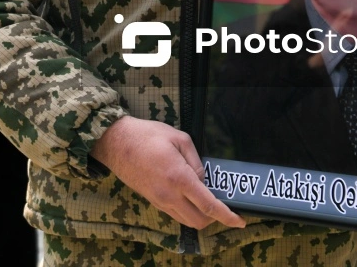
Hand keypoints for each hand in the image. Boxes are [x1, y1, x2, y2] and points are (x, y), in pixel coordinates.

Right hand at [90, 116, 245, 230]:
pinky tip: (190, 197)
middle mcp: (169, 195)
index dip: (227, 216)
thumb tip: (204, 180)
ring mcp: (159, 201)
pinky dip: (187, 211)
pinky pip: (175, 214)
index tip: (240, 221)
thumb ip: (196, 162)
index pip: (209, 206)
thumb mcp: (180, 139)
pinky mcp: (152, 201)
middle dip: (215, 218)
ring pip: (186, 220)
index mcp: (179, 178)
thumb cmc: (148, 136)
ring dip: (201, 216)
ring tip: (207, 200)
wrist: (116, 143)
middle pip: (199, 221)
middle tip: (224, 206)